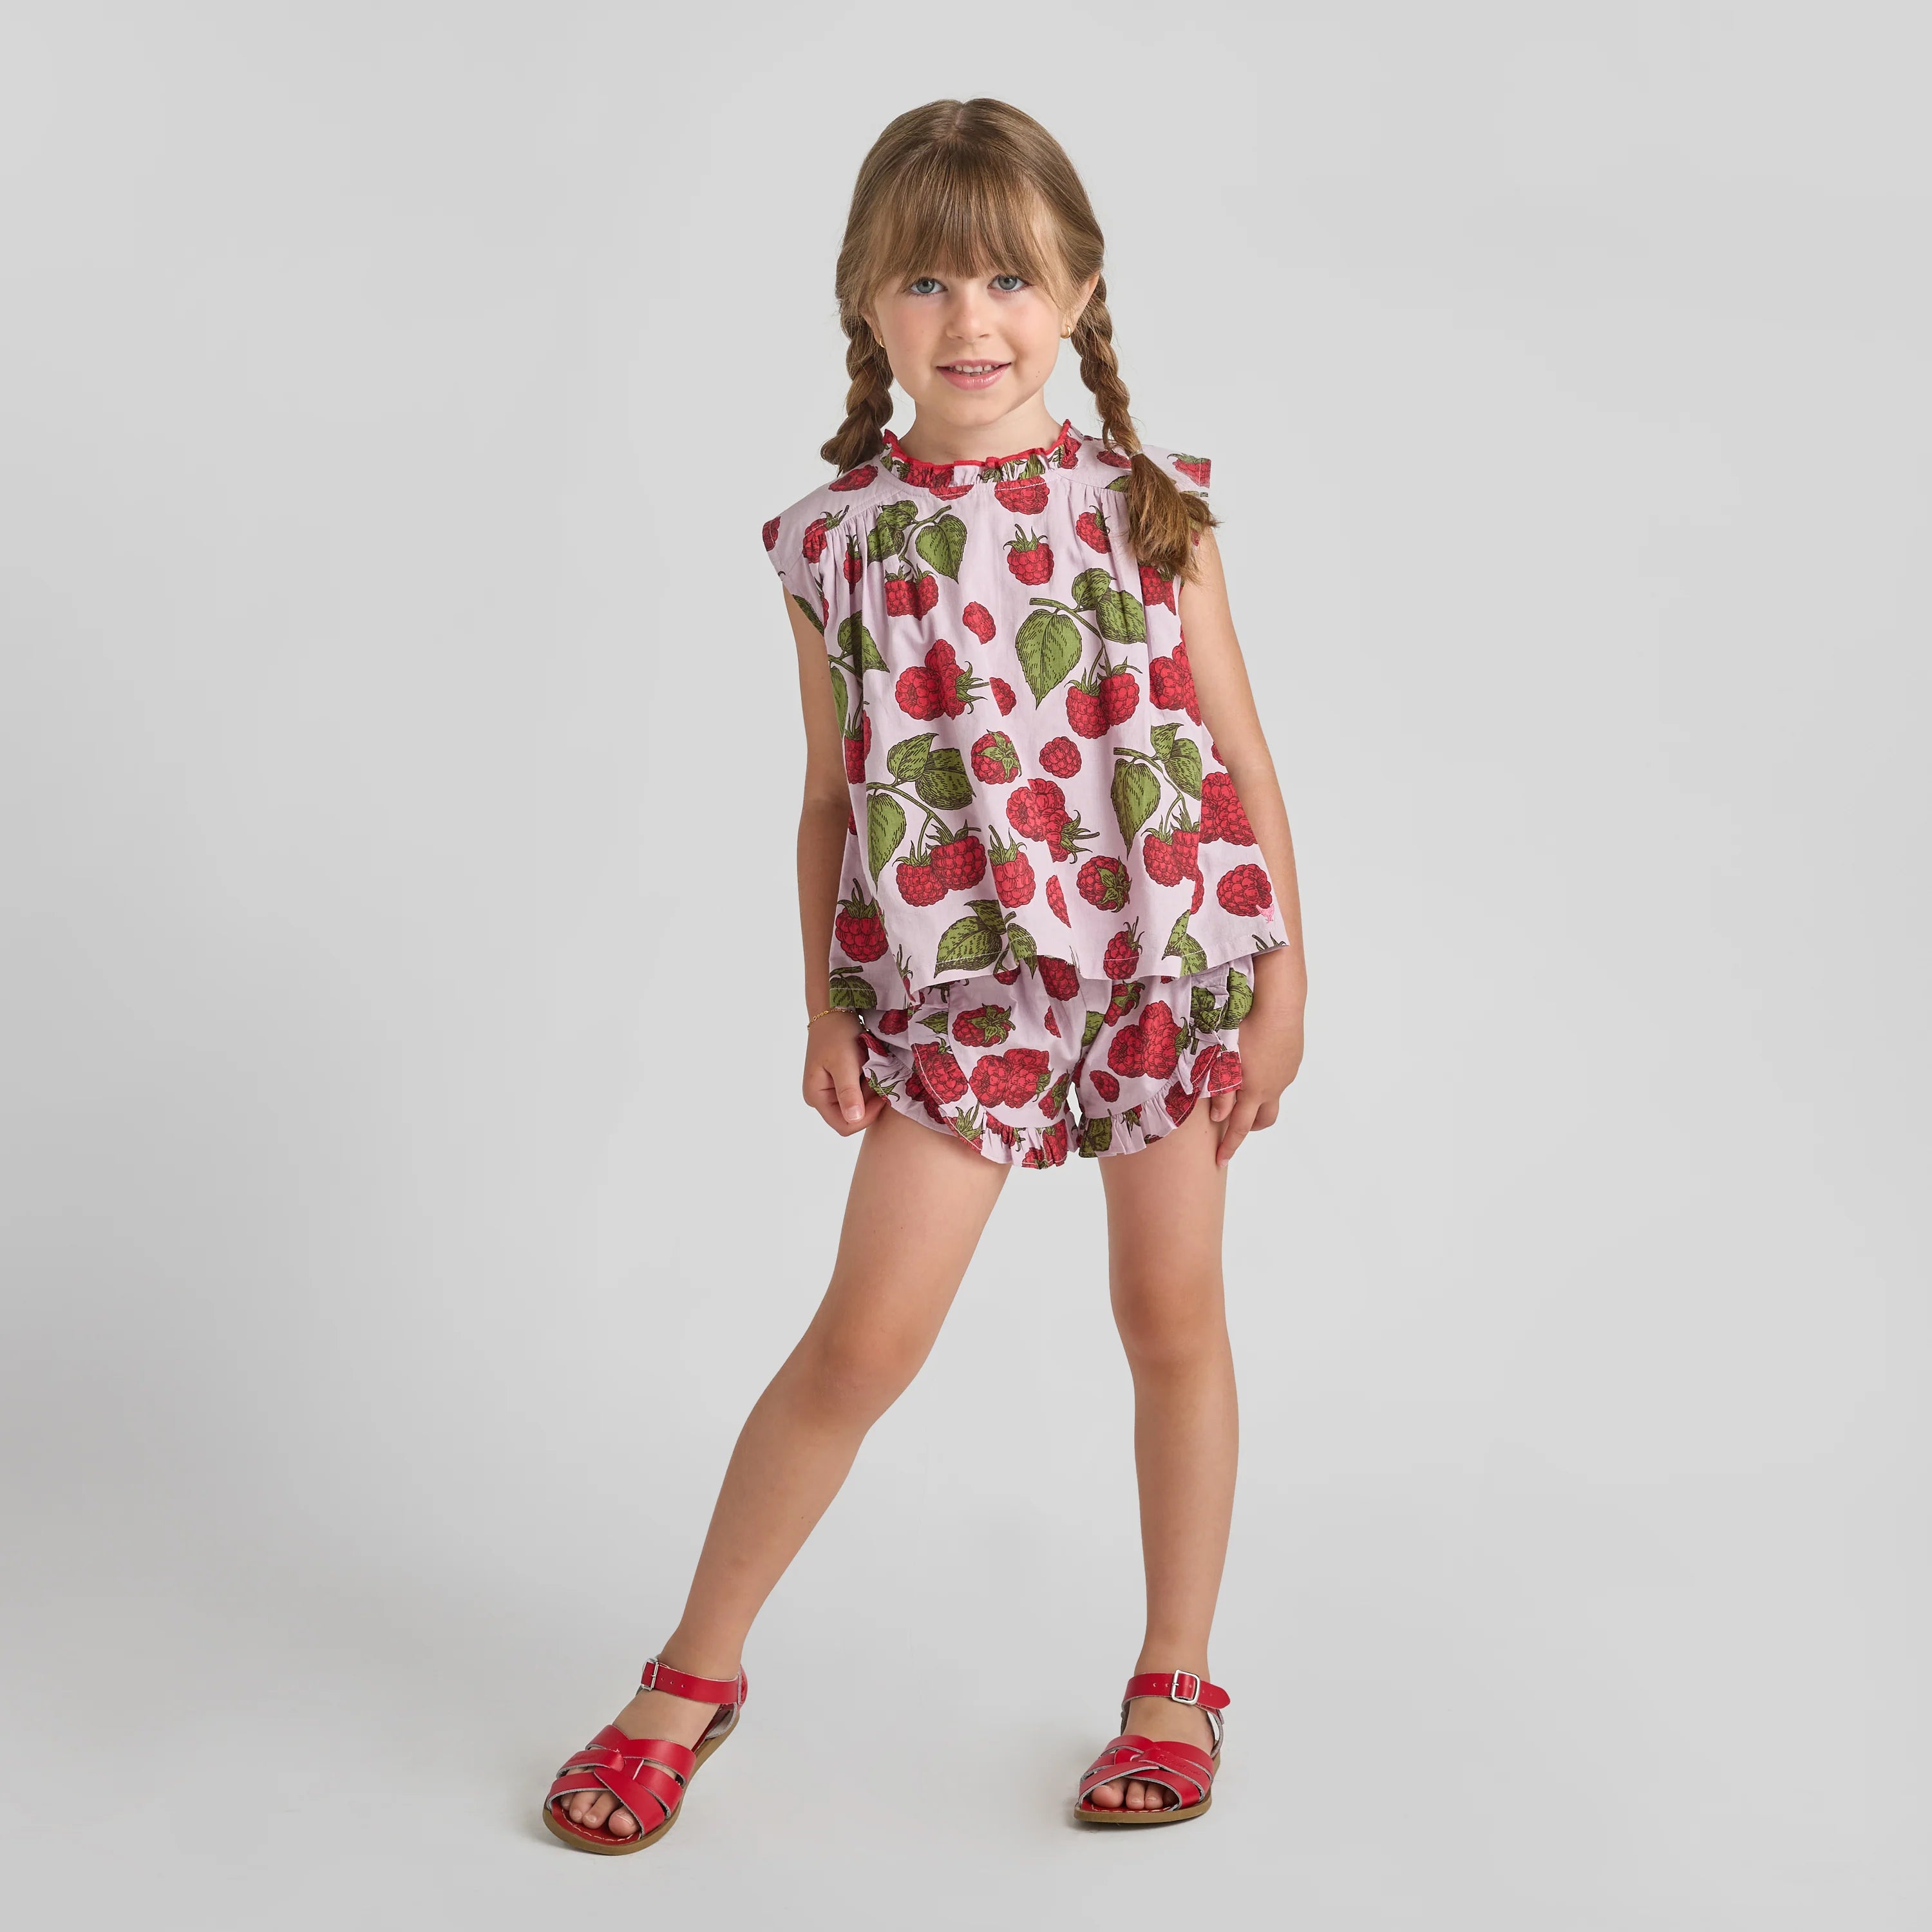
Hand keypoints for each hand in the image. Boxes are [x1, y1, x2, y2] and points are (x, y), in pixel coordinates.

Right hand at [802, 1010, 888, 1136]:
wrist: (834, 1011)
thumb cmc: (836, 1034)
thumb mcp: (844, 1063)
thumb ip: (848, 1092)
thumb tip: (853, 1119)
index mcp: (816, 1097)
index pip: (844, 1125)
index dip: (866, 1116)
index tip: (881, 1096)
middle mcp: (820, 1098)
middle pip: (852, 1117)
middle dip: (869, 1103)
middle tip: (877, 1080)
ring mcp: (830, 1092)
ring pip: (858, 1106)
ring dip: (870, 1093)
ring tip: (872, 1071)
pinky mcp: (839, 1084)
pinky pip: (858, 1094)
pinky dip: (868, 1085)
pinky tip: (869, 1070)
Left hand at [1206, 964, 1304, 1166]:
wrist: (1280, 1002)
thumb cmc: (1246, 1026)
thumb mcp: (1225, 1059)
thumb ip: (1220, 1091)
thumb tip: (1218, 1117)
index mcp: (1253, 1090)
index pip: (1239, 1128)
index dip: (1229, 1146)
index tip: (1220, 1161)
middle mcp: (1273, 1086)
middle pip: (1264, 1120)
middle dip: (1250, 1127)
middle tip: (1236, 1125)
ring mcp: (1286, 1073)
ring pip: (1273, 1096)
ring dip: (1260, 1100)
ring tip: (1246, 1088)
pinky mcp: (1293, 1058)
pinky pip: (1279, 1075)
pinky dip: (1268, 1078)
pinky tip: (1259, 1060)